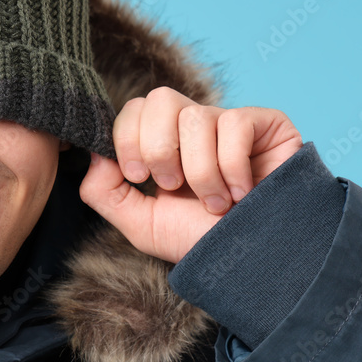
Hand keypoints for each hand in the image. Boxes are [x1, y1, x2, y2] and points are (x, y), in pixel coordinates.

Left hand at [79, 87, 302, 263]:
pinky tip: (243, 193)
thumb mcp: (140, 223)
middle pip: (160, 98)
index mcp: (164, 142)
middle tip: (172, 185)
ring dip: (199, 171)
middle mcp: (195, 126)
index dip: (127, 138)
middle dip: (157, 148)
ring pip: (196, 117)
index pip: (134, 109)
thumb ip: (105, 191)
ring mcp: (230, 122)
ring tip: (215, 202)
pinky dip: (232, 167)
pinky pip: (235, 124)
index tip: (137, 176)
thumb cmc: (201, 242)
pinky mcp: (266, 124)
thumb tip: (94, 153)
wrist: (254, 263)